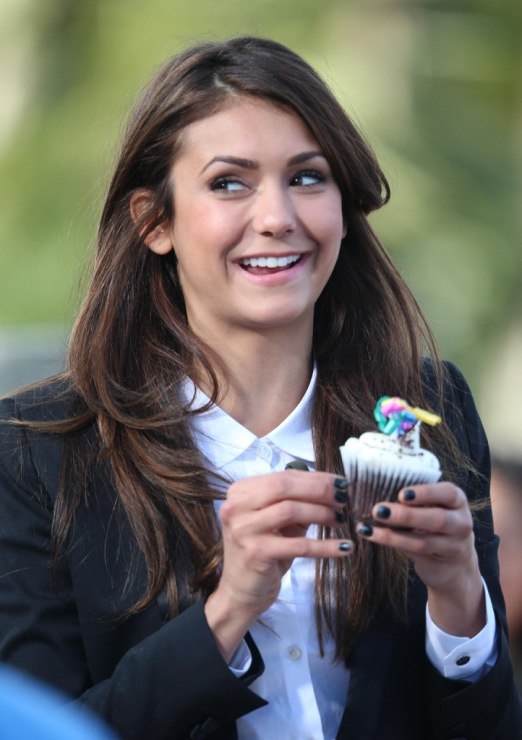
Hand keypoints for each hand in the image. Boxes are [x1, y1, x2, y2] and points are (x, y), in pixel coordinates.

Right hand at [205, 471, 352, 660]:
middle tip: (344, 497)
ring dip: (322, 513)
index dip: (315, 478)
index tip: (340, 482)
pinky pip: (299, 545)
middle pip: (284, 487)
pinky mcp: (256, 553)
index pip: (283, 476)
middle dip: (319, 489)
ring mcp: (243, 529)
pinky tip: (344, 547)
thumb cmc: (263, 550)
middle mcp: (236, 507)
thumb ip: (297, 502)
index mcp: (240, 492)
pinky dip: (325, 545)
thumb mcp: (278, 522)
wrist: (241, 590)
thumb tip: (332, 487)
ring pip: (290, 510)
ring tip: (341, 519)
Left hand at [358, 483, 485, 636]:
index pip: (448, 493)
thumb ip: (414, 499)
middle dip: (406, 515)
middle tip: (378, 510)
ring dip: (392, 535)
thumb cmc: (435, 524)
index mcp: (457, 501)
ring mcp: (453, 546)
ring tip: (368, 529)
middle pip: (438, 519)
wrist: (454, 563)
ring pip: (423, 541)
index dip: (426, 492)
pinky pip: (415, 553)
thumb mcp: (434, 506)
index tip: (402, 494)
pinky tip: (374, 537)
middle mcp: (461, 523)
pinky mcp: (440, 563)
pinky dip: (393, 544)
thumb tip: (376, 488)